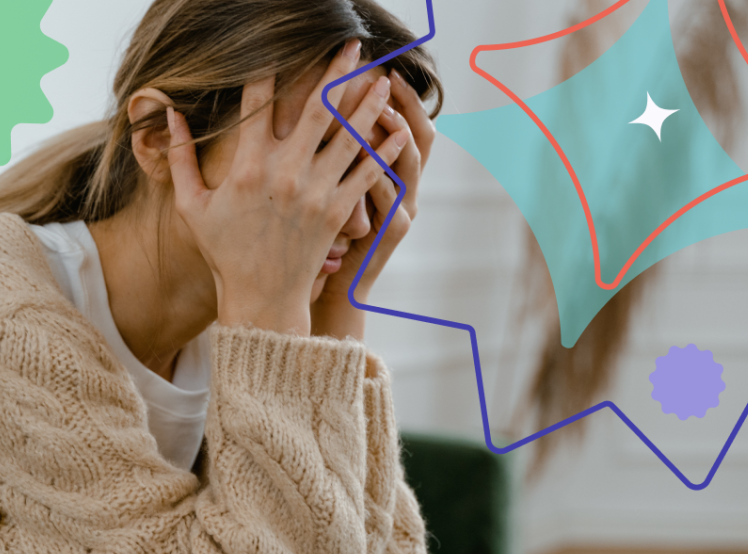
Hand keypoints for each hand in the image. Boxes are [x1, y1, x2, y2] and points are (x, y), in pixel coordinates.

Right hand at [167, 39, 408, 335]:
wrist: (261, 298)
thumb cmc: (224, 251)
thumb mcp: (191, 205)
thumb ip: (179, 158)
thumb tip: (170, 114)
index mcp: (248, 166)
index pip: (259, 102)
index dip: (269, 69)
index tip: (280, 45)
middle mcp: (285, 172)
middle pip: (319, 108)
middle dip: (338, 71)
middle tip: (353, 44)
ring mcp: (315, 191)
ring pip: (350, 135)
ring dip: (369, 102)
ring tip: (384, 77)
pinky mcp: (337, 212)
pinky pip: (367, 174)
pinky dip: (385, 151)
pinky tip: (398, 130)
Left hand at [311, 68, 436, 339]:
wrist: (338, 289)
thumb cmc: (332, 239)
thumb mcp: (340, 193)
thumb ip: (339, 158)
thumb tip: (326, 112)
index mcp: (396, 176)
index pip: (409, 125)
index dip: (404, 98)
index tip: (386, 69)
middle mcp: (408, 190)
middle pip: (421, 136)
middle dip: (407, 104)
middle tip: (388, 78)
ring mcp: (404, 210)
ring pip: (409, 163)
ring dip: (396, 134)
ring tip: (380, 109)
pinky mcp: (392, 231)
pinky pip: (388, 197)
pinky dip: (377, 174)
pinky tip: (362, 155)